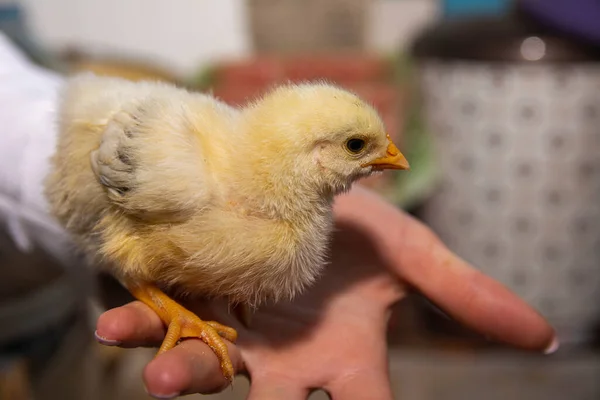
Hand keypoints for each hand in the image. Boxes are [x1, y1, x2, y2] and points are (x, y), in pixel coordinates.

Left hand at [95, 186, 555, 398]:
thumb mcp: (411, 256)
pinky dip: (141, 325)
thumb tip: (549, 337)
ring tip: (160, 379)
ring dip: (182, 375)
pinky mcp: (199, 301)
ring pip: (209, 368)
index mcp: (344, 357)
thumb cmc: (360, 230)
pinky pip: (166, 320)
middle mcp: (287, 360)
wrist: (304, 191)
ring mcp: (237, 333)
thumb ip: (465, 296)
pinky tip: (115, 323)